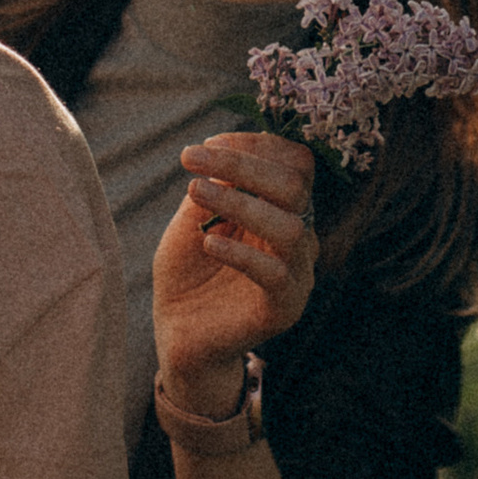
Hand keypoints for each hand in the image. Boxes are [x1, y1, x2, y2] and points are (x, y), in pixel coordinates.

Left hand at [152, 130, 316, 406]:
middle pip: (295, 186)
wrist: (178, 334)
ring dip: (239, 202)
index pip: (294, 163)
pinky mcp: (283, 309)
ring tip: (195, 191)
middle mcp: (299, 237)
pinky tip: (209, 242)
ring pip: (290, 229)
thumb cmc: (187, 271)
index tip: (205, 144)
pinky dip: (242, 253)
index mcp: (284, 209)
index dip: (253, 145)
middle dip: (242, 163)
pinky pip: (277, 276)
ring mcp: (297, 275)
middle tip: (190, 157)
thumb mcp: (194, 218)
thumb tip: (223, 153)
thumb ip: (214, 187)